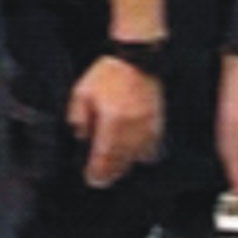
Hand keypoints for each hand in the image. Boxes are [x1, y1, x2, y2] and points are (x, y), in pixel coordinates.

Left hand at [67, 57, 161, 187]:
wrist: (137, 56)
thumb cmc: (110, 72)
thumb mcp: (82, 92)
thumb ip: (79, 117)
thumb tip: (81, 136)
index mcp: (112, 121)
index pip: (104, 157)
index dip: (97, 173)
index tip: (92, 180)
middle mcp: (132, 126)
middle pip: (122, 161)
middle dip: (111, 174)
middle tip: (102, 180)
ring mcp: (148, 124)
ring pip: (140, 156)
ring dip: (127, 165)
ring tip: (117, 170)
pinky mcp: (158, 119)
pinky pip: (153, 144)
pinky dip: (144, 153)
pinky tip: (137, 154)